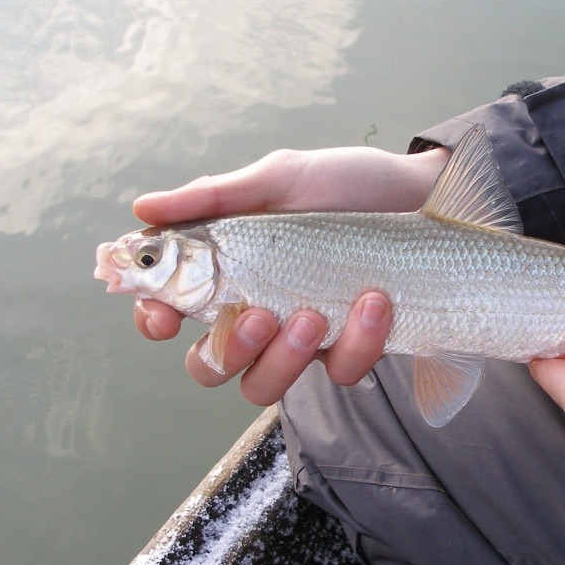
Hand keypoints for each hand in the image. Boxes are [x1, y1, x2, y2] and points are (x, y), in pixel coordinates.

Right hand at [132, 145, 449, 404]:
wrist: (421, 193)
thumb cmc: (345, 183)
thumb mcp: (281, 178)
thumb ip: (216, 197)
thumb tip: (142, 207)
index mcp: (227, 271)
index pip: (169, 311)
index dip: (154, 320)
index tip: (164, 316)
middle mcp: (256, 313)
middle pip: (208, 366)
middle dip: (226, 352)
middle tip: (258, 316)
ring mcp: (303, 338)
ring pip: (262, 387)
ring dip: (283, 359)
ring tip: (313, 314)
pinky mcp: (352, 349)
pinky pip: (339, 371)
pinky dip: (356, 341)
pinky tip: (374, 301)